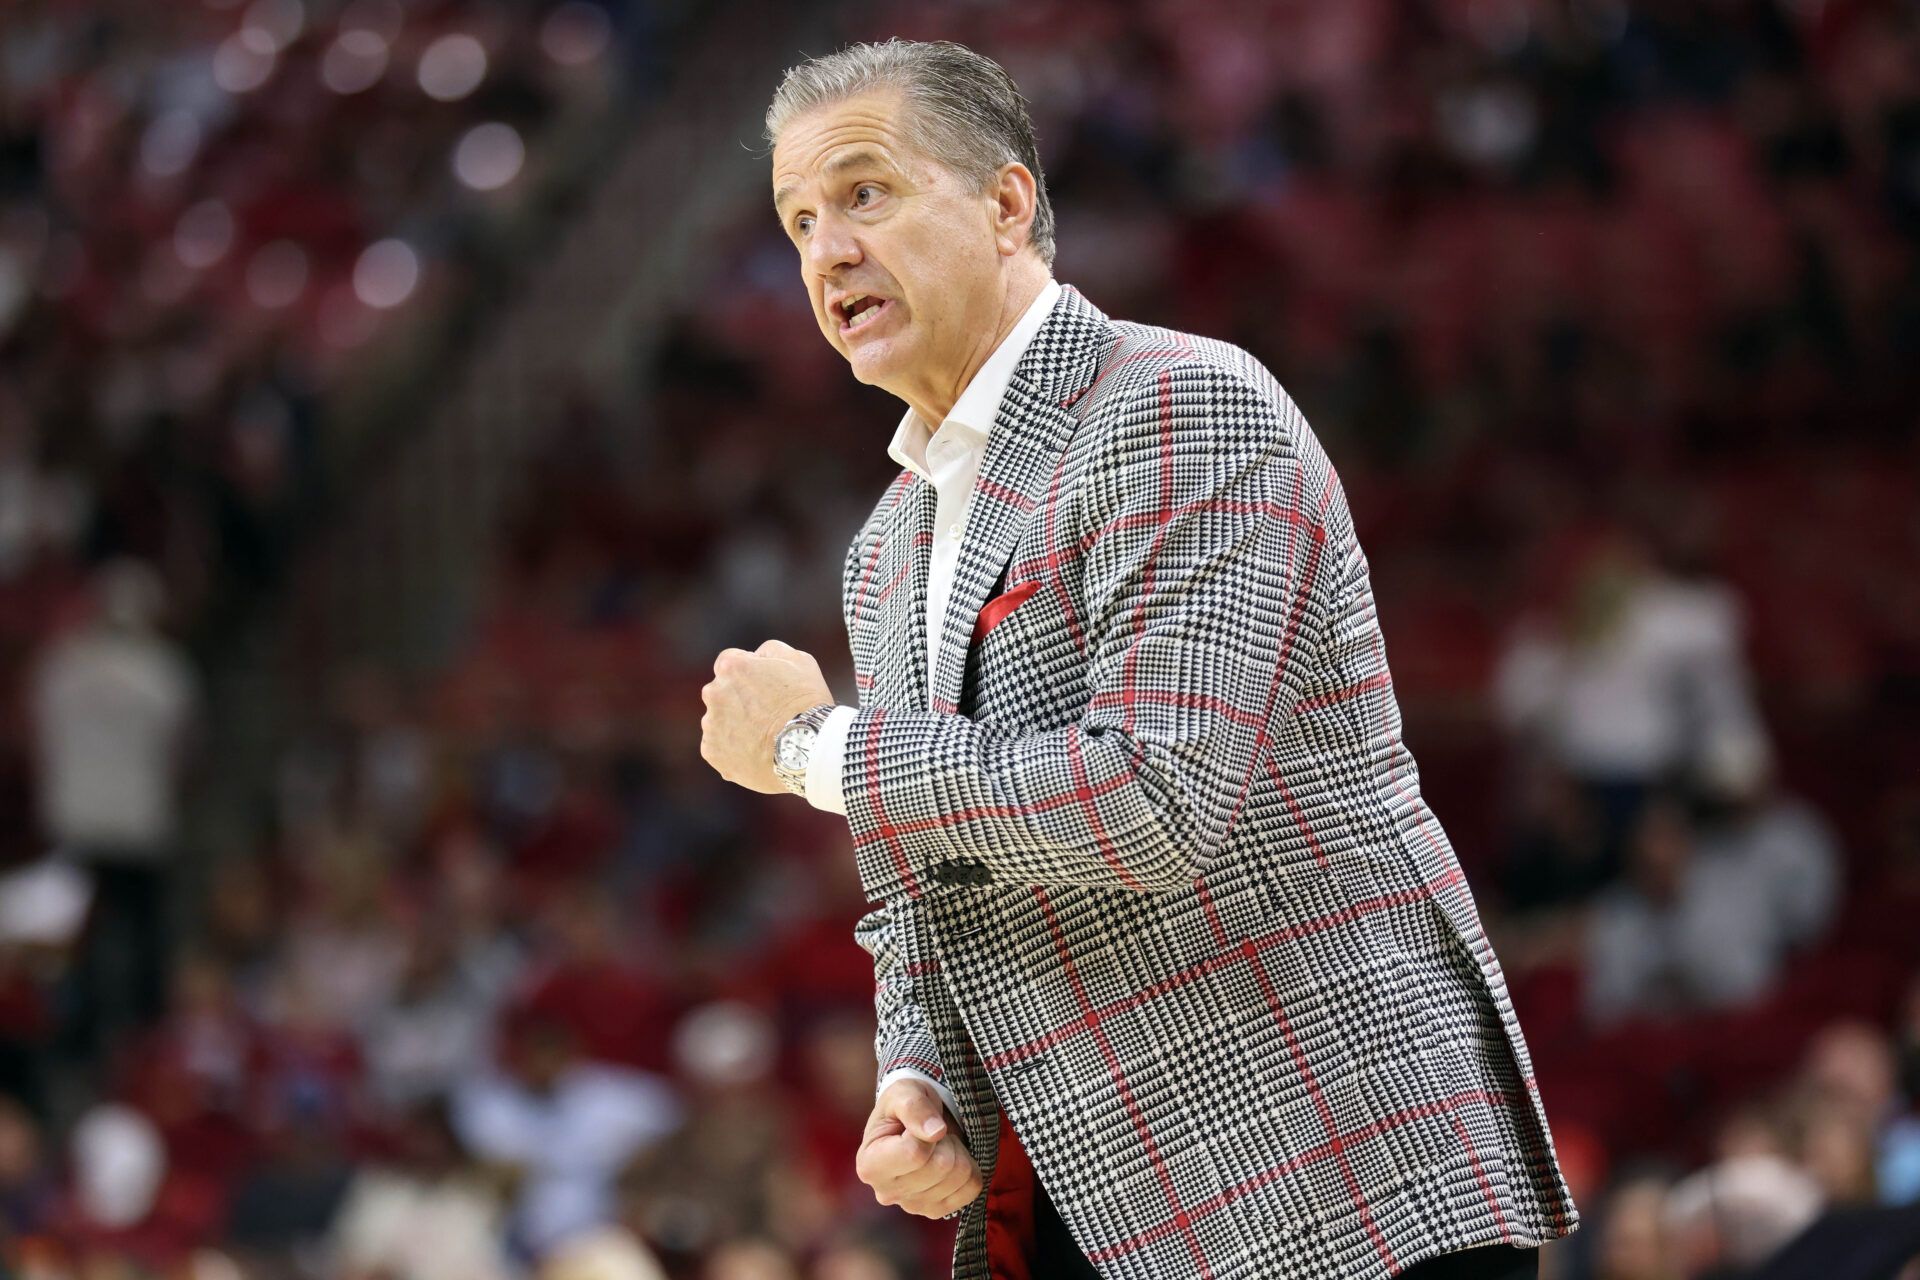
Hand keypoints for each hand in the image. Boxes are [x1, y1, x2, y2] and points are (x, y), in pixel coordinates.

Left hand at [699, 639, 834, 793]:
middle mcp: (713, 693)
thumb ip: (769, 651)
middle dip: (739, 699)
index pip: (730, 662)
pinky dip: (733, 749)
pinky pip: (719, 747)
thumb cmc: (806, 702)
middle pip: (722, 692)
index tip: (766, 687)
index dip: (749, 673)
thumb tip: (756, 656)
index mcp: (731, 667)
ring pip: (720, 721)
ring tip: (765, 737)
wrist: (807, 748)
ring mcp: (711, 725)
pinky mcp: (712, 752)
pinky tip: (756, 752)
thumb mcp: (798, 660)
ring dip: (735, 725)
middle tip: (767, 713)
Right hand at [855, 1077, 982, 1218]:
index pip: (914, 1154)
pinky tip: (949, 1160)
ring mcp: (913, 1205)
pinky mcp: (937, 1210)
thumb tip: (935, 1132)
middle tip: (931, 1133)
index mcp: (870, 1165)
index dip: (924, 1132)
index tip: (916, 1125)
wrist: (914, 1122)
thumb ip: (914, 1107)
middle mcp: (887, 1192)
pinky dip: (969, 1166)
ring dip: (957, 1151)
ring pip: (960, 1177)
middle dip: (944, 1141)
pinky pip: (972, 1188)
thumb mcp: (903, 1092)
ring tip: (938, 1145)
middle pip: (941, 1167)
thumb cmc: (904, 1106)